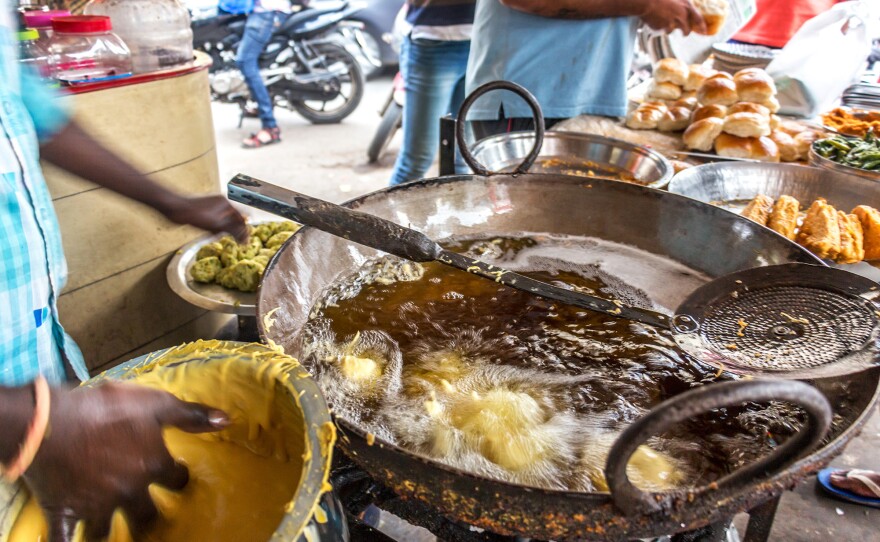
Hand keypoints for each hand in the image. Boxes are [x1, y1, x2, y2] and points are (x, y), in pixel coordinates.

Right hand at [23, 383, 228, 541]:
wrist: (51, 422)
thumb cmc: (106, 408)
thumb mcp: (155, 402)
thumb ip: (190, 414)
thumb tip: (226, 420)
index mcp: (152, 464)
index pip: (177, 480)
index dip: (179, 477)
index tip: (177, 475)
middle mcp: (129, 490)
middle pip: (146, 515)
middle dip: (150, 519)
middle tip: (151, 520)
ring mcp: (96, 504)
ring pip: (106, 530)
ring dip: (108, 532)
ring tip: (110, 532)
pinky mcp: (65, 510)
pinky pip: (65, 539)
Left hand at [165, 195, 248, 242]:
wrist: (175, 209)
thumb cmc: (197, 215)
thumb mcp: (217, 224)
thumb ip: (233, 230)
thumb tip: (246, 237)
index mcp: (226, 203)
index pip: (241, 216)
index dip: (245, 229)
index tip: (245, 242)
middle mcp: (220, 203)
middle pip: (233, 219)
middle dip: (233, 230)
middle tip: (235, 242)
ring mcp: (211, 207)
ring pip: (223, 221)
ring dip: (223, 230)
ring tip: (219, 236)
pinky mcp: (202, 212)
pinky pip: (213, 221)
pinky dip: (214, 228)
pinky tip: (210, 234)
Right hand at [639, 0, 706, 35]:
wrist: (647, 2)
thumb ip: (682, 5)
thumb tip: (685, 9)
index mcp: (686, 6)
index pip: (698, 18)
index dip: (702, 26)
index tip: (704, 31)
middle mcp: (681, 16)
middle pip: (686, 30)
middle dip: (685, 32)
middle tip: (684, 33)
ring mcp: (671, 23)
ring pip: (672, 30)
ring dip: (668, 27)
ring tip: (662, 19)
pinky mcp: (662, 28)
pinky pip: (662, 29)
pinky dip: (659, 26)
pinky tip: (655, 19)